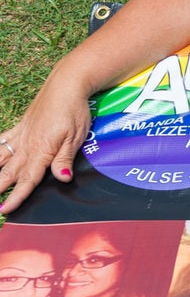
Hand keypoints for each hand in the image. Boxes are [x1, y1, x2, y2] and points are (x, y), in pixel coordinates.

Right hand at [0, 73, 92, 212]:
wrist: (66, 85)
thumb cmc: (75, 112)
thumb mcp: (76, 137)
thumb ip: (65, 158)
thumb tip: (62, 179)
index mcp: (42, 151)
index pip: (28, 179)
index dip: (17, 196)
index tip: (6, 210)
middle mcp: (27, 145)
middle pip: (9, 172)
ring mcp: (22, 135)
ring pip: (0, 158)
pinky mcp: (21, 126)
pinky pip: (2, 140)